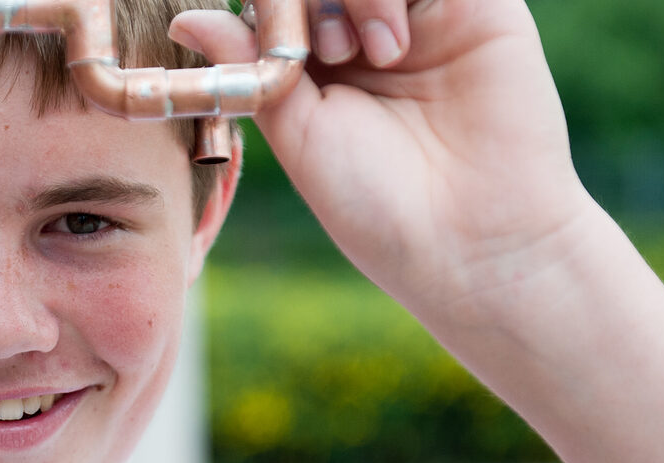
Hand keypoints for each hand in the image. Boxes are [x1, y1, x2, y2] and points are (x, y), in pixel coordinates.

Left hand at [173, 0, 597, 323]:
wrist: (471, 238)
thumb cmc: (377, 204)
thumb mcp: (296, 134)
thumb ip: (250, 67)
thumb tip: (185, 17)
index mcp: (320, 63)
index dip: (269, 9)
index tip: (280, 59)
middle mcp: (368, 31)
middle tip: (325, 54)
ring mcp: (424, 14)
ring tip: (373, 55)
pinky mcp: (478, 5)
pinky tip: (396, 44)